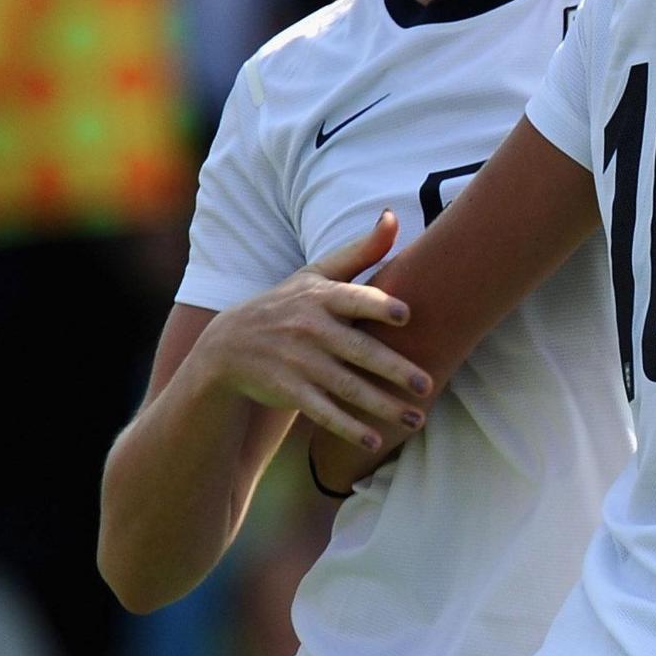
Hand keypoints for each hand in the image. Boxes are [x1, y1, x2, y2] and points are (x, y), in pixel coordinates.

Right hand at [189, 211, 429, 450]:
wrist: (227, 346)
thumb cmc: (288, 304)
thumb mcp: (316, 274)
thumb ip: (360, 251)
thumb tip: (392, 215)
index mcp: (320, 298)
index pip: (352, 299)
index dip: (377, 306)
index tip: (406, 315)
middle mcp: (309, 330)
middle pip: (357, 351)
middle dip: (393, 369)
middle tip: (427, 385)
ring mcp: (298, 362)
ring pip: (346, 387)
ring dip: (381, 406)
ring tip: (416, 419)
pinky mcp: (288, 390)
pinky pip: (322, 411)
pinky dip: (346, 427)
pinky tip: (373, 440)